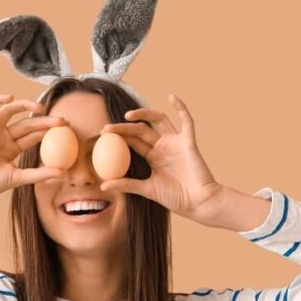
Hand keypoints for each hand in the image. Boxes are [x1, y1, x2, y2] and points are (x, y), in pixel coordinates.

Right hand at [0, 94, 67, 211]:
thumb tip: (63, 173)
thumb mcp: (18, 178)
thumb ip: (39, 174)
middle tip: (62, 120)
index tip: (65, 128)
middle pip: (27, 124)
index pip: (33, 136)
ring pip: (10, 111)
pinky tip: (10, 98)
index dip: (48, 130)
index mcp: (12, 149)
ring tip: (41, 108)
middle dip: (44, 120)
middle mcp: (3, 137)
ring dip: (24, 106)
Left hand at [99, 94, 226, 225]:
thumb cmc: (175, 198)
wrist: (198, 202)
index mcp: (153, 157)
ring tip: (127, 115)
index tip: (102, 134)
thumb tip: (102, 185)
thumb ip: (126, 184)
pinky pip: (187, 121)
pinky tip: (172, 97)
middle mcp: (163, 147)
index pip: (133, 141)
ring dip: (144, 114)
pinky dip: (181, 108)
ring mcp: (175, 143)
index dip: (118, 136)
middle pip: (141, 130)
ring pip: (159, 120)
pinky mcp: (188, 142)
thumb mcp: (147, 190)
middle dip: (123, 127)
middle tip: (107, 128)